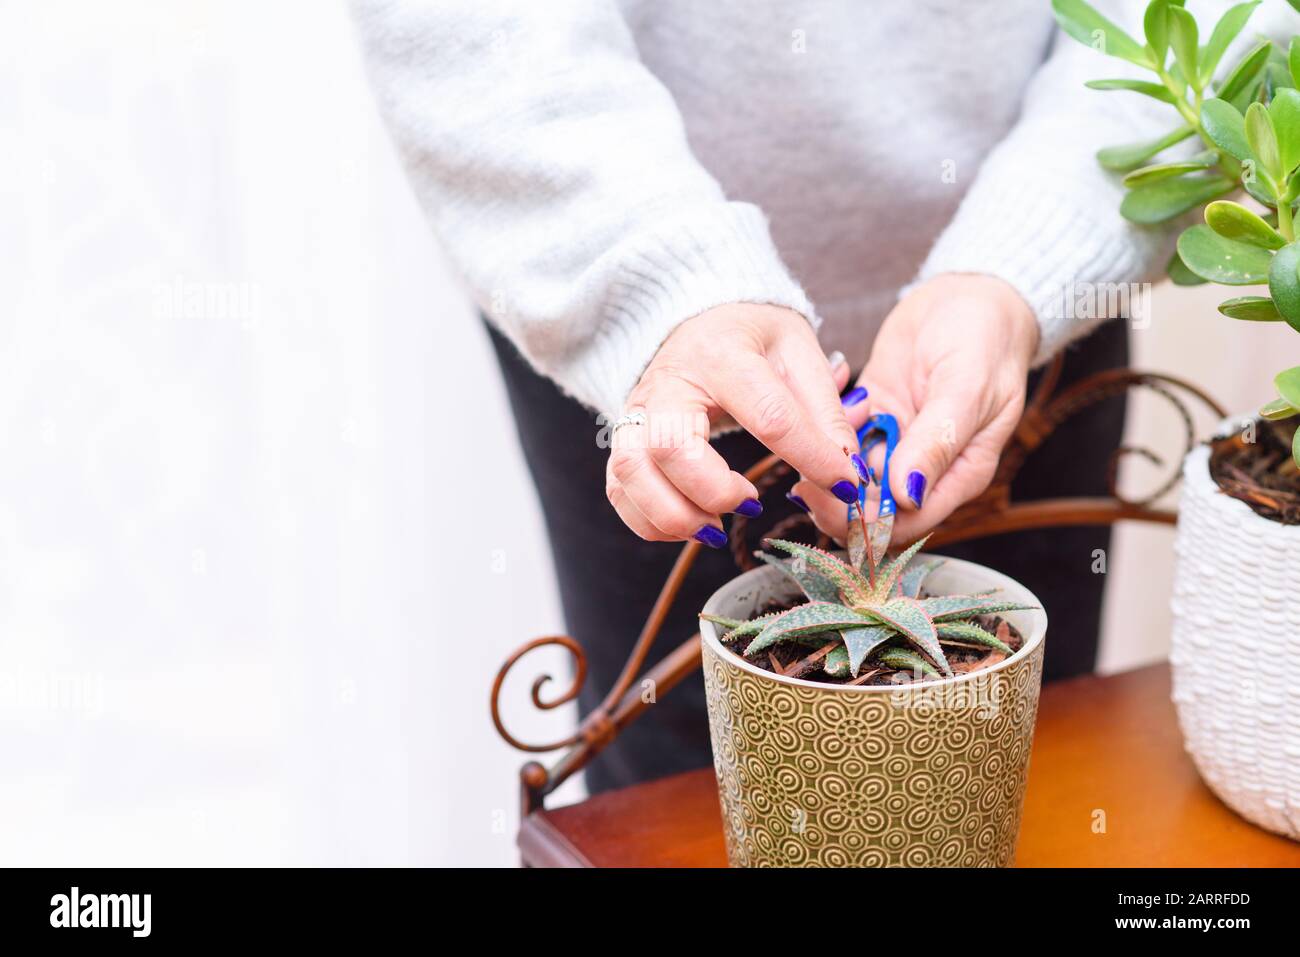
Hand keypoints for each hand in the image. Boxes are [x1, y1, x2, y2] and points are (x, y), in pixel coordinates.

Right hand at [607, 304, 859, 545]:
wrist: (698, 318)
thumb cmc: (753, 337)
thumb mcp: (800, 353)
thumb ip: (825, 411)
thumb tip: (850, 471)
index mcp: (723, 354)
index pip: (768, 415)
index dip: (813, 458)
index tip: (846, 487)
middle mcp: (668, 382)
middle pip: (670, 447)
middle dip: (713, 492)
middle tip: (752, 501)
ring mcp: (637, 412)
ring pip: (631, 473)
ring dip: (674, 514)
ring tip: (716, 527)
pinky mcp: (623, 439)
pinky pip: (619, 491)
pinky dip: (652, 522)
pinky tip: (693, 523)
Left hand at [793, 274, 1038, 544]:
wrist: (973, 294)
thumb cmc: (987, 341)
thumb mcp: (967, 389)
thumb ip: (937, 443)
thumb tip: (906, 495)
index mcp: (958, 474)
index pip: (908, 523)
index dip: (867, 524)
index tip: (831, 499)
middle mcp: (924, 468)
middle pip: (871, 509)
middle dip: (835, 497)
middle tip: (804, 474)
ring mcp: (895, 443)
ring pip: (849, 476)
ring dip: (827, 458)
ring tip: (819, 424)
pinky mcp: (872, 416)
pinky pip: (839, 437)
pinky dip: (826, 424)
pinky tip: (833, 393)